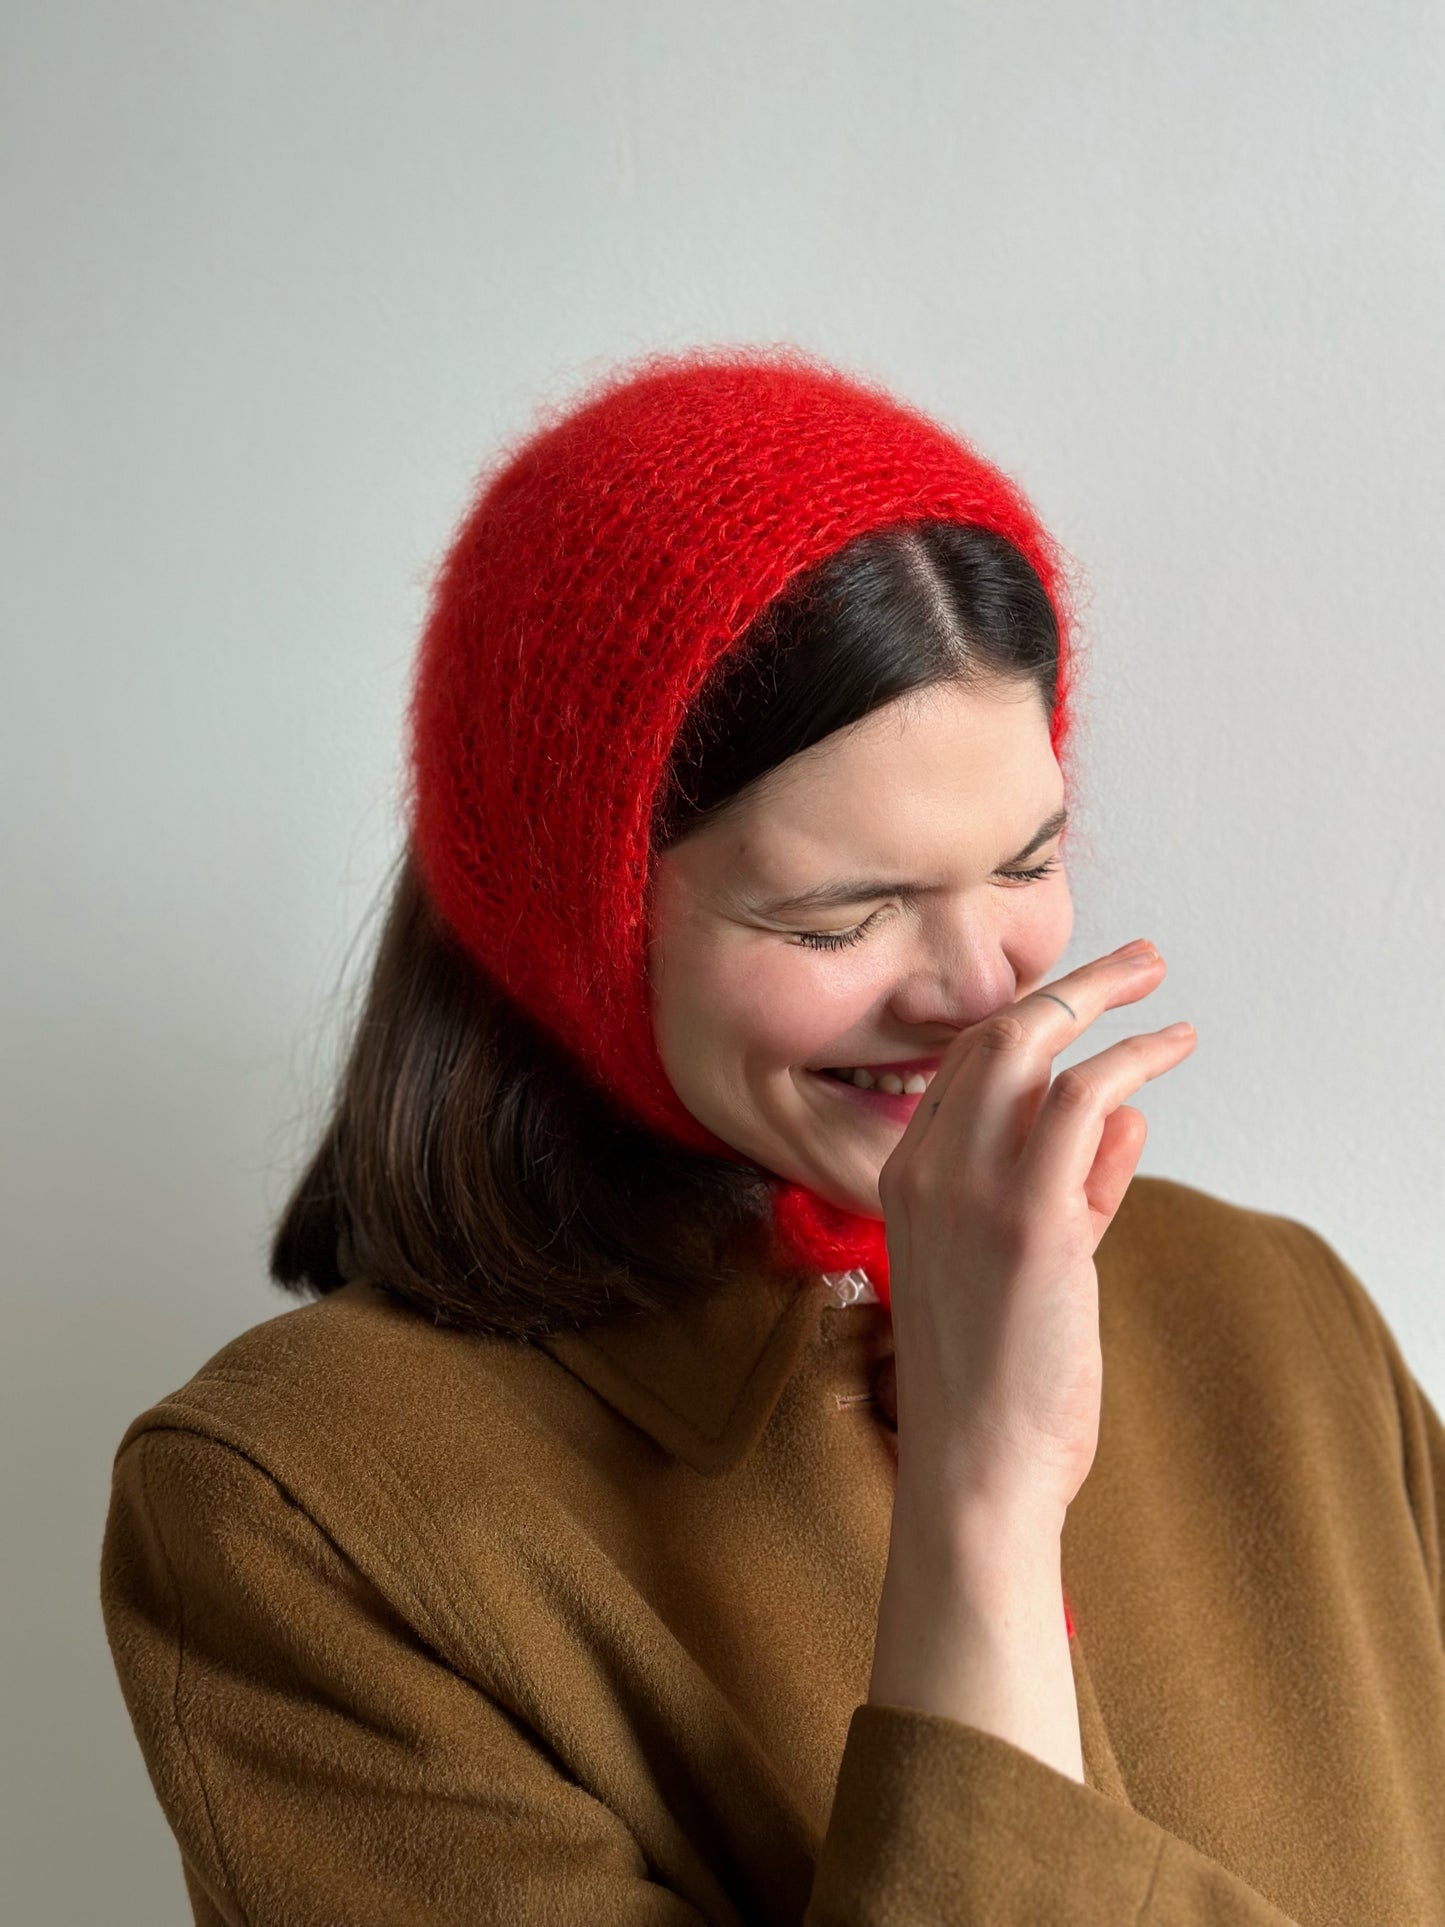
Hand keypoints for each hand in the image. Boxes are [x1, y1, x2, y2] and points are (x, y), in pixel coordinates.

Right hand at [871, 942, 1194, 1524]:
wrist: (974, 1470)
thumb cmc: (994, 1380)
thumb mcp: (1024, 1267)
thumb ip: (1072, 1189)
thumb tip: (1124, 1117)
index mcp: (904, 1178)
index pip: (962, 1065)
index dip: (1031, 1018)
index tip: (1085, 1000)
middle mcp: (926, 1170)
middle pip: (993, 1036)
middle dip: (1071, 984)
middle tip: (1138, 960)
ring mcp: (972, 1192)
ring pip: (1031, 1047)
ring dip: (1105, 1001)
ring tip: (1161, 989)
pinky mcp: (1032, 1221)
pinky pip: (1081, 1103)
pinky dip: (1130, 1062)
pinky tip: (1167, 1053)